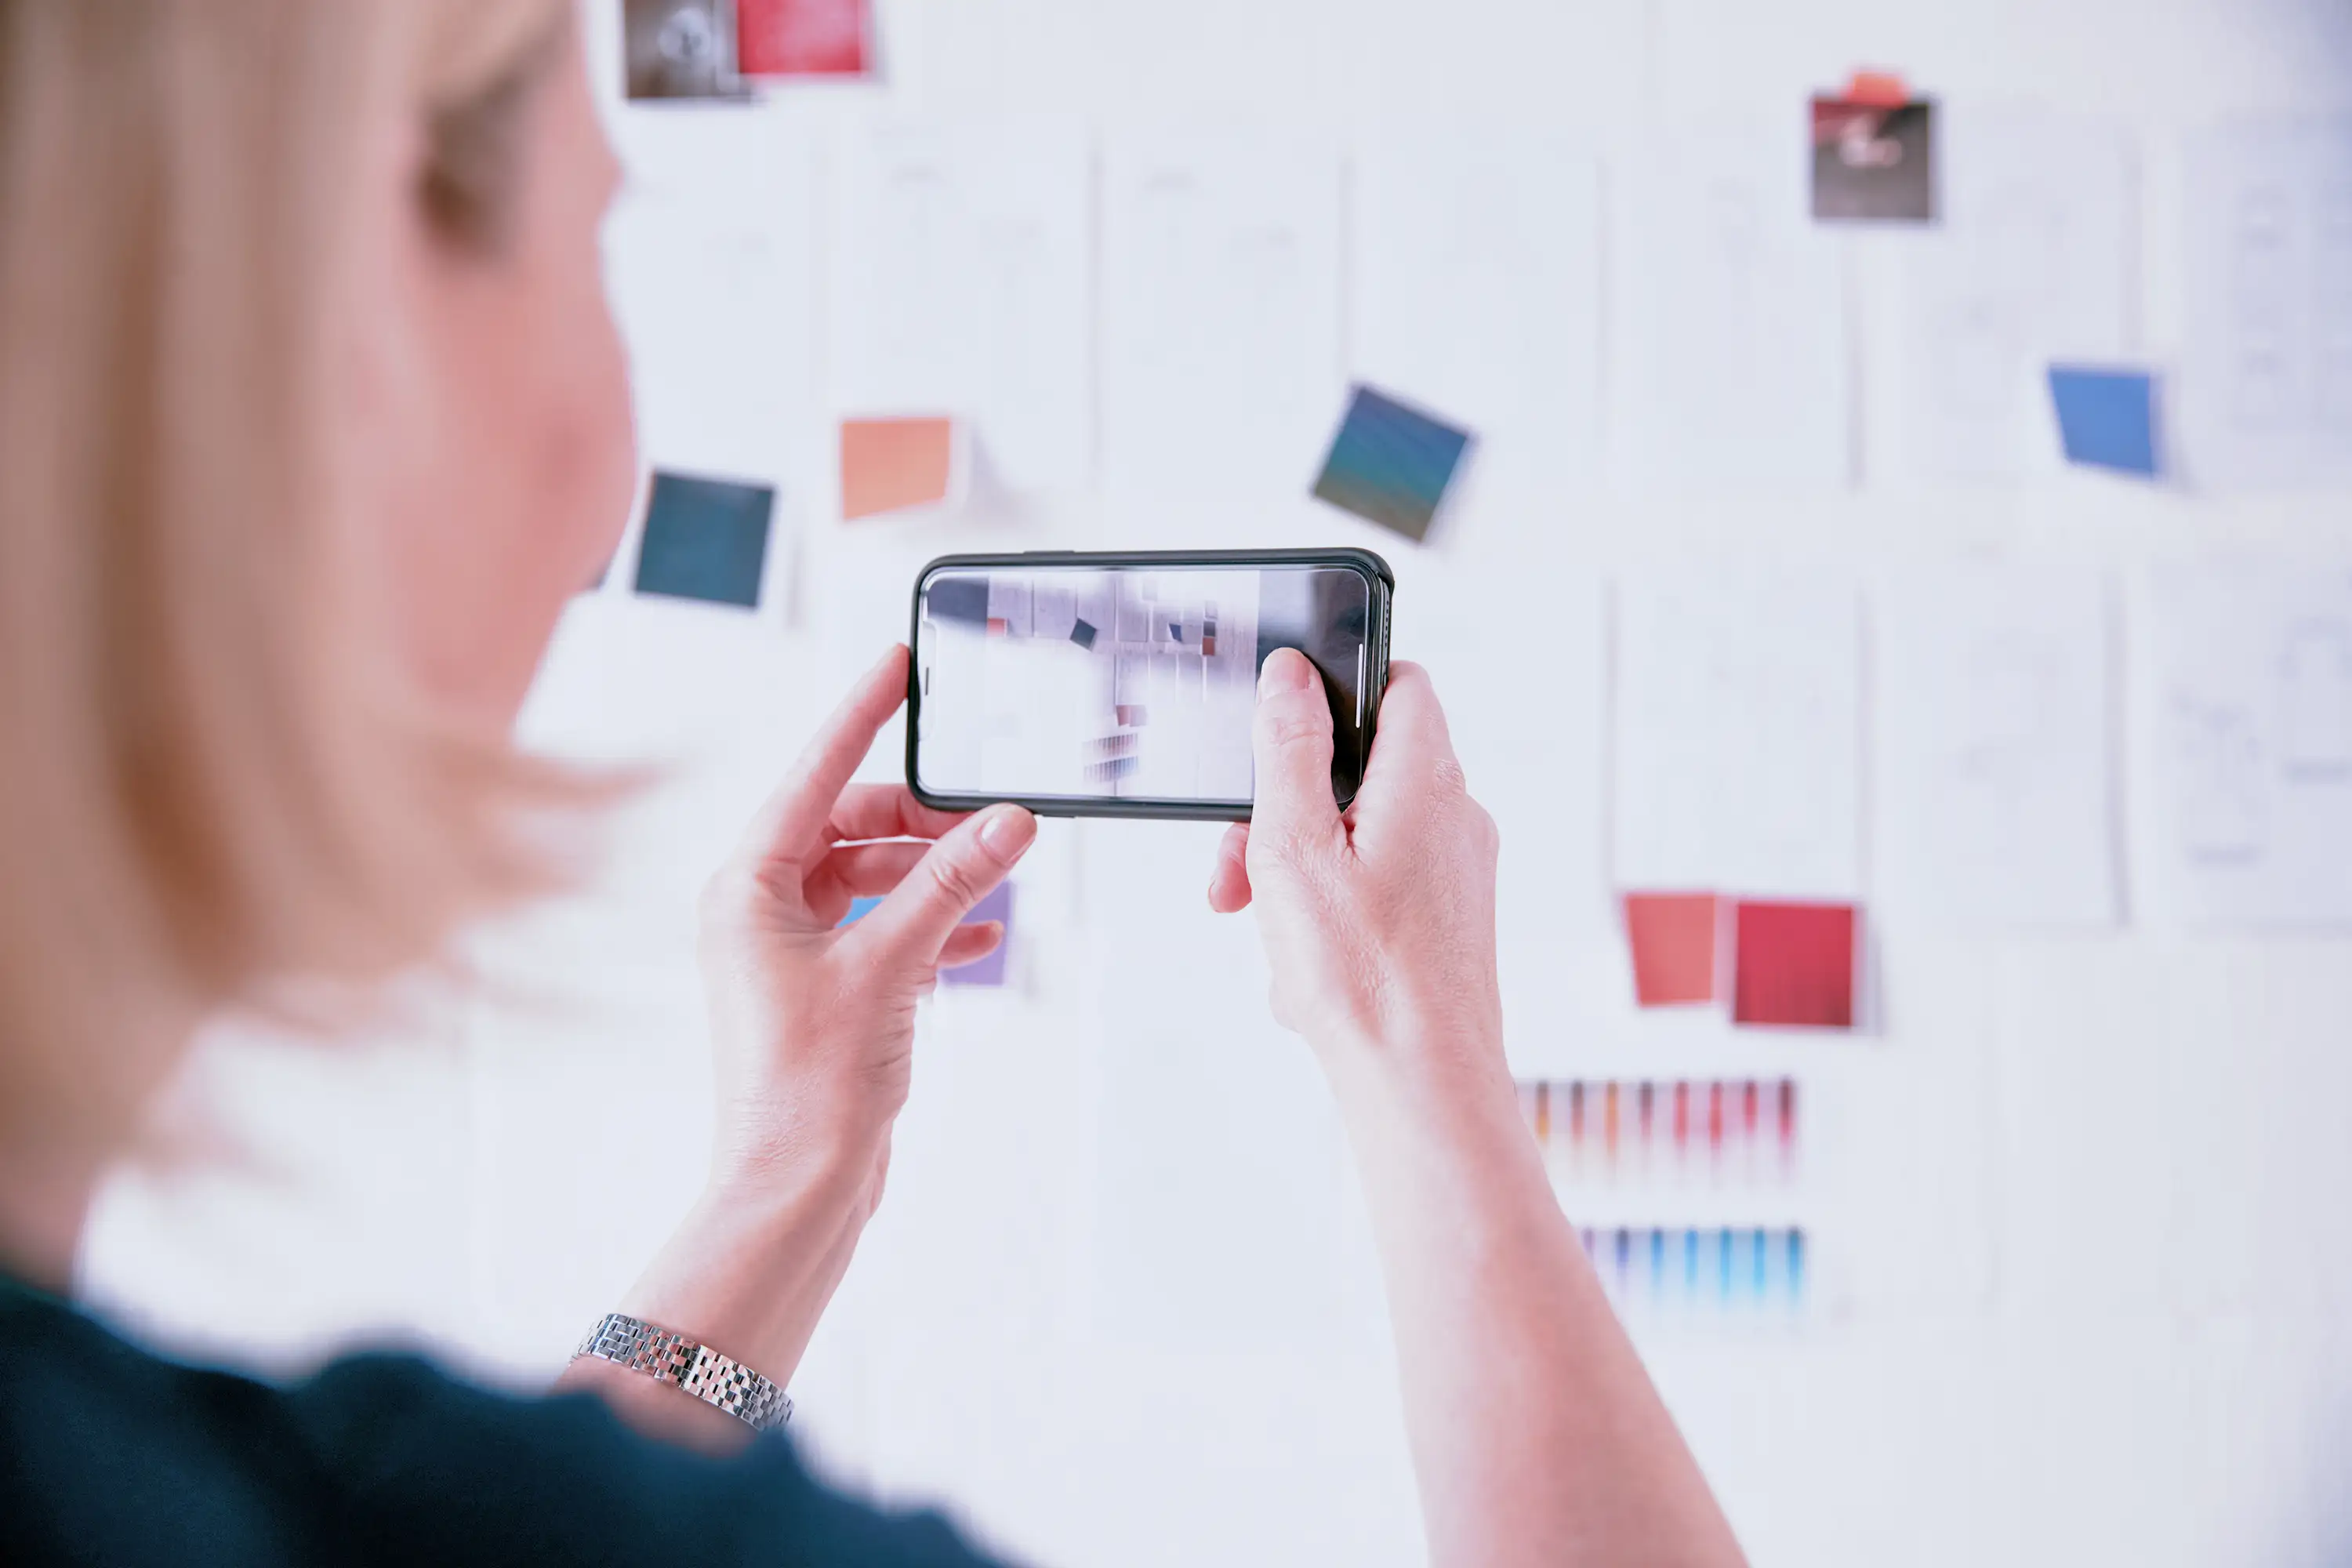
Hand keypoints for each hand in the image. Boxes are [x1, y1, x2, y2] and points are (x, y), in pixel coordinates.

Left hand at [698, 644, 1036, 1196]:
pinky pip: (882, 932)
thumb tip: (1007, 822)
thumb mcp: (891, 966)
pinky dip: (931, 929)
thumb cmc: (809, 1087)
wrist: (795, 1190)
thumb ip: (952, 886)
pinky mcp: (823, 992)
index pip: (813, 775)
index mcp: (747, 888)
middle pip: (848, 826)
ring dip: (934, 879)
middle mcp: (759, 911)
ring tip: (995, 880)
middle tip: (985, 814)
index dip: (860, 717)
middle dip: (920, 821)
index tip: (896, 665)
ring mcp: (789, 953)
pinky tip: (983, 940)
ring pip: (871, 880)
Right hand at [1207, 650, 1504, 1095]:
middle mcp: (1455, 817)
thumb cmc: (1365, 976)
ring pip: (1361, 836)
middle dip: (1286, 811)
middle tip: (1243, 867)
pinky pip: (1376, 888)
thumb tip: (1290, 675)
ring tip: (1266, 927)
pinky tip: (1304, 966)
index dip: (1338, 690)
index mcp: (1426, 780)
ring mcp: (1456, 872)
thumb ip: (1288, 750)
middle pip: (1360, 771)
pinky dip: (1331, 912)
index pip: (1399, 684)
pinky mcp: (1448, 920)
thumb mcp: (1294, 845)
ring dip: (1300, 871)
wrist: (1423, 1083)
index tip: (1282, 725)